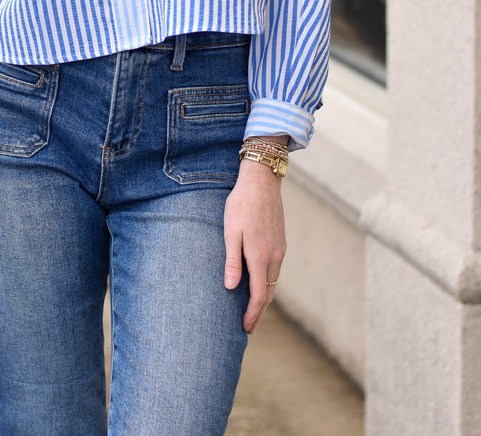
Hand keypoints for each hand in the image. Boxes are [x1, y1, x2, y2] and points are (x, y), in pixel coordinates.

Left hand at [223, 158, 286, 334]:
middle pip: (269, 293)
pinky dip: (269, 283)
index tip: (245, 329)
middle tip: (248, 327)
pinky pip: (275, 270)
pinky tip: (260, 283)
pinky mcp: (280, 242)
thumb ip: (232, 261)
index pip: (259, 296)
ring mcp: (279, 249)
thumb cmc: (241, 205)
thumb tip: (232, 289)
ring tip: (253, 310)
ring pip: (274, 282)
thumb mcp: (231, 232)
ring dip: (265, 298)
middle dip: (259, 312)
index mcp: (260, 257)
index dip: (252, 314)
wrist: (262, 182)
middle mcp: (274, 257)